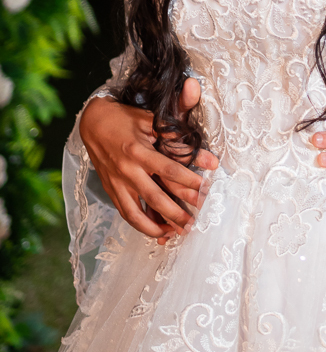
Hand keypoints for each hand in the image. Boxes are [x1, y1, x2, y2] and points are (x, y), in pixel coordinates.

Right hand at [80, 78, 217, 241]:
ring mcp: (117, 184)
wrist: (93, 123)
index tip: (206, 187)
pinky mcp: (111, 190)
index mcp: (138, 151)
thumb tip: (196, 147)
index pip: (168, 170)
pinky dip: (140, 225)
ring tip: (176, 232)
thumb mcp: (149, 119)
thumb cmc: (125, 118)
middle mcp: (127, 171)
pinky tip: (156, 230)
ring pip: (136, 214)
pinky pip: (125, 213)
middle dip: (176, 213)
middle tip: (194, 222)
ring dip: (157, 227)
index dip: (189, 180)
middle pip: (155, 198)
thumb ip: (172, 135)